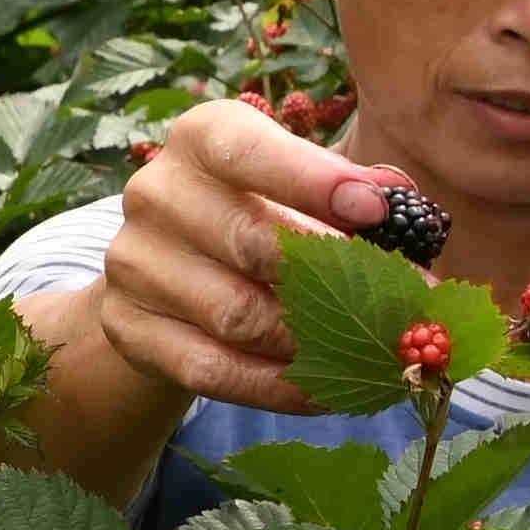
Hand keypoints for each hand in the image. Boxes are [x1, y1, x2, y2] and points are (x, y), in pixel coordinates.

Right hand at [81, 101, 379, 415]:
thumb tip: (404, 209)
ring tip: (368, 352)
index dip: (311, 179)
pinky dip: (275, 387)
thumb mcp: (303, 184)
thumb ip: (355, 189)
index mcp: (200, 139)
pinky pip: (210, 368)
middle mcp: (155, 193)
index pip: (247, 151)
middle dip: (336, 278)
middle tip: (404, 306)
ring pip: (235, 314)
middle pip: (249, 241)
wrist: (169, 274)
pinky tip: (323, 390)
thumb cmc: (261, 215)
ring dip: (310, 340)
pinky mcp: (125, 325)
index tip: (375, 209)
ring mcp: (131, 262)